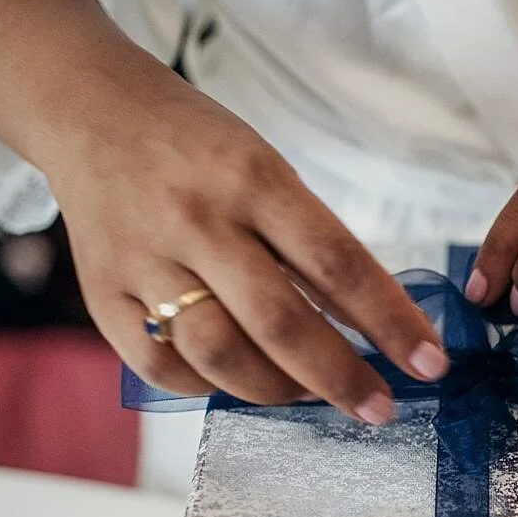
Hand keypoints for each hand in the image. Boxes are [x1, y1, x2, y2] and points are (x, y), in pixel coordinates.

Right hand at [0, 0, 449, 424]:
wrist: (88, 109)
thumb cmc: (195, 144)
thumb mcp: (266, 168)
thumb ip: (310, 244)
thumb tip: (372, 326)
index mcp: (251, 177)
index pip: (338, 262)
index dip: (391, 321)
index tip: (430, 363)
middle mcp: (195, 218)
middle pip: (279, 320)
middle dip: (341, 377)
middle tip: (379, 408)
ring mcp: (142, 258)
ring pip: (218, 353)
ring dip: (276, 390)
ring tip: (308, 396)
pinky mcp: (99, 290)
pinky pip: (157, 365)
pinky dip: (204, 388)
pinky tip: (234, 384)